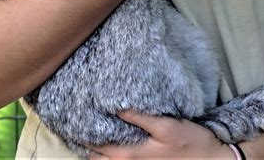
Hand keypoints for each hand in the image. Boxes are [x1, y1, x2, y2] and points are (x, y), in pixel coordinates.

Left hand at [88, 111, 235, 158]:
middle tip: (74, 123)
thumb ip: (140, 118)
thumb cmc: (190, 142)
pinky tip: (107, 141)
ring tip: (85, 131)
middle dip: (84, 142)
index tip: (73, 118)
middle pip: (98, 158)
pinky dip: (108, 153)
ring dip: (95, 149)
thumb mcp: (167, 126)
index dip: (83, 133)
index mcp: (130, 156)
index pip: (97, 147)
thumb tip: (116, 108)